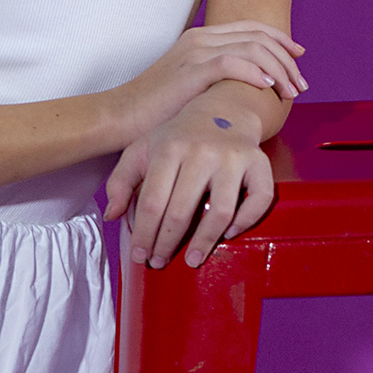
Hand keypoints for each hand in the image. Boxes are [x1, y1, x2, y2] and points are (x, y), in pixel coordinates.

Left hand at [104, 103, 274, 268]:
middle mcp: (201, 152)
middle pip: (182, 211)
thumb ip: (121, 181)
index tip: (141, 255)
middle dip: (167, 244)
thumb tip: (113, 216)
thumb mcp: (142, 150)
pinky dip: (246, 221)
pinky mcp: (259, 162)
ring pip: (220, 212)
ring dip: (204, 242)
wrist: (222, 109)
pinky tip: (228, 234)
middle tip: (160, 262)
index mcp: (169, 148)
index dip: (145, 234)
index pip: (152, 202)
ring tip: (192, 260)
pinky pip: (259, 199)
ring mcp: (233, 158)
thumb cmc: (178, 137)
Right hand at [110, 22, 304, 143]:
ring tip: (291, 92)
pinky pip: (234, 62)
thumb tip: (243, 92)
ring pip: (253, 47)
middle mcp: (201, 38)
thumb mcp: (190, 87)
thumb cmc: (154, 110)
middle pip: (259, 36)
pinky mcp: (191, 70)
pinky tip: (268, 89)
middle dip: (287, 59)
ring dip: (279, 69)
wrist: (120, 116)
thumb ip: (215, 81)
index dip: (281, 40)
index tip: (299, 58)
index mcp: (201, 38)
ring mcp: (196, 52)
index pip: (252, 28)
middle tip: (301, 83)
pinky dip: (257, 73)